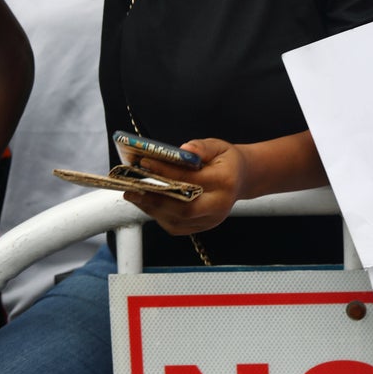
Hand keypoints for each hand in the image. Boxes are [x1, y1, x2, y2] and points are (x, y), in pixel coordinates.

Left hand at [123, 138, 247, 236]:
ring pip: (176, 220)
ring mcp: (211, 219)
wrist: (241, 179)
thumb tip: (183, 149)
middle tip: (131, 188)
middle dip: (154, 199)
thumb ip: (201, 147)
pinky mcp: (202, 227)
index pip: (191, 179)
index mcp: (225, 181)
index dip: (166, 172)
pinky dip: (158, 215)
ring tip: (133, 195)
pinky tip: (146, 203)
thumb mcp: (218, 146)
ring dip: (152, 208)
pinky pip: (176, 225)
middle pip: (184, 208)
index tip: (144, 163)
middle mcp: (219, 205)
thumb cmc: (226, 161)